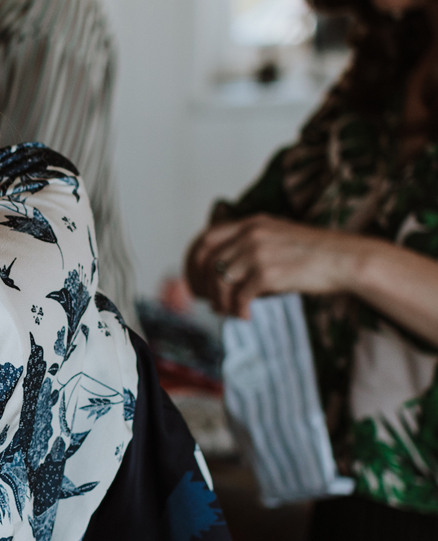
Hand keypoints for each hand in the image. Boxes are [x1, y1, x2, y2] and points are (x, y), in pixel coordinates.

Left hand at [187, 215, 361, 318]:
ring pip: (220, 281)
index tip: (196, 280)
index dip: (194, 261)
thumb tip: (225, 273)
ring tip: (230, 312)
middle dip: (202, 285)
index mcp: (251, 224)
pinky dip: (238, 310)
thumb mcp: (278, 237)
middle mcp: (251, 234)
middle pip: (208, 261)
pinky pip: (239, 297)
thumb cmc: (315, 254)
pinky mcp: (268, 273)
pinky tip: (246, 316)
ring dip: (220, 301)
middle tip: (208, 302)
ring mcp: (258, 253)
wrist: (346, 259)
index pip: (206, 238)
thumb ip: (251, 246)